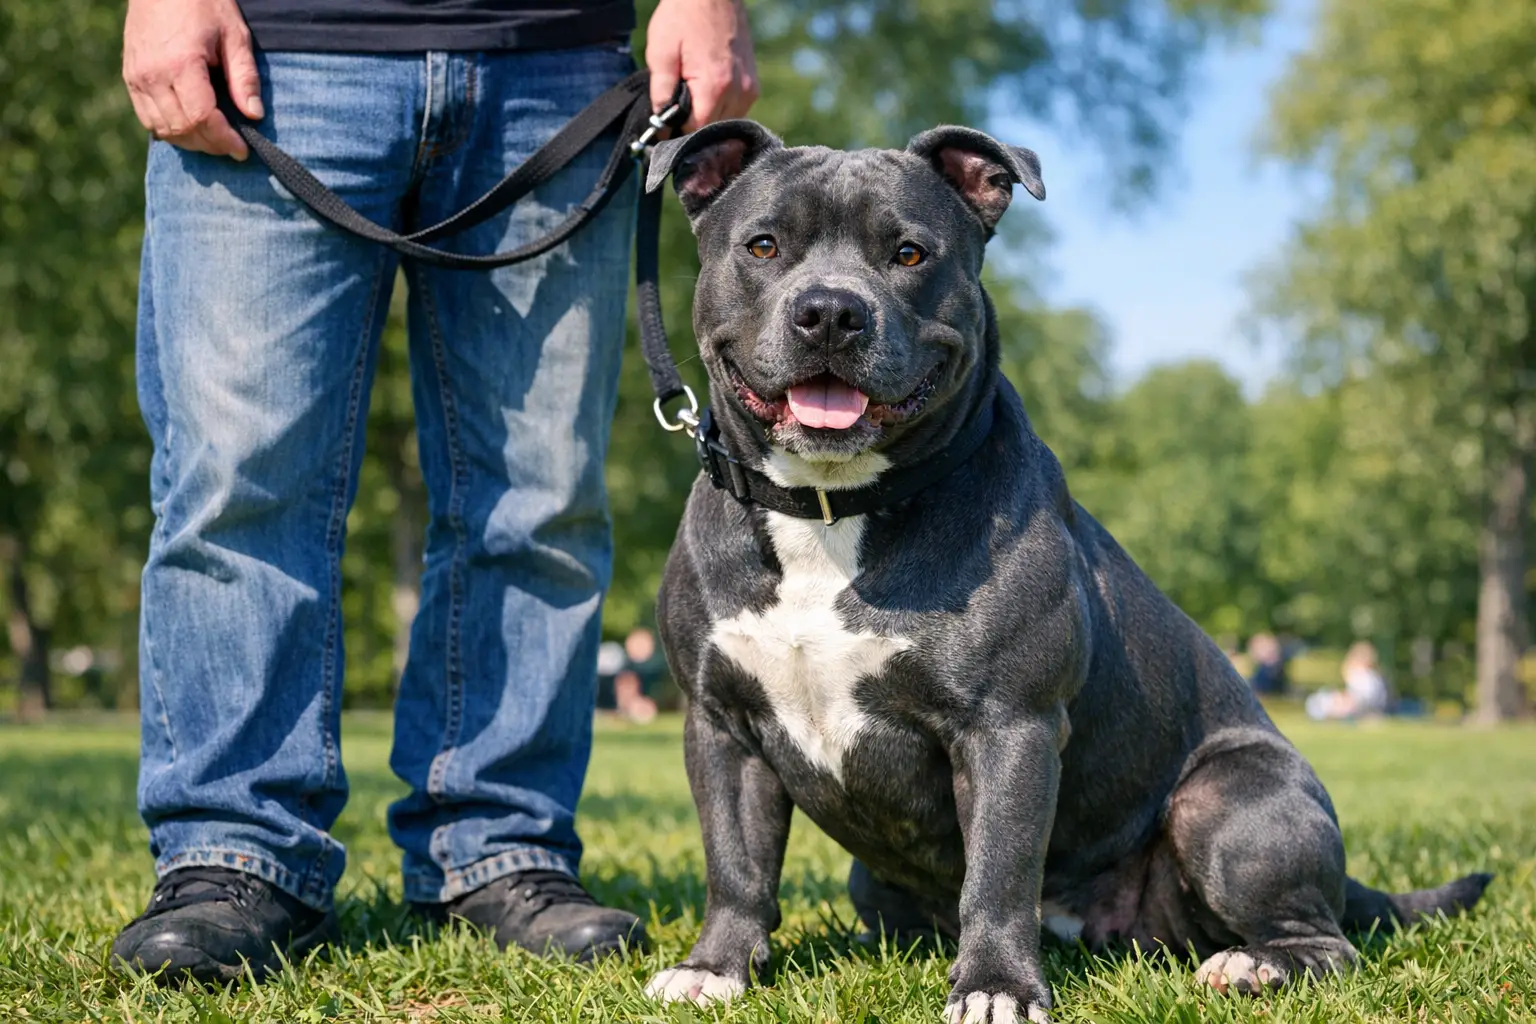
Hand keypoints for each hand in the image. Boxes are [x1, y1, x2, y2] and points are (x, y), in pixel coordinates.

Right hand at [122, 0, 263, 159]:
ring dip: (190, 141)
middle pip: (182, 129)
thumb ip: (244, 77)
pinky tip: (191, 128)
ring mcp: (137, 77)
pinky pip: (147, 118)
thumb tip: (254, 115)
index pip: (202, 117)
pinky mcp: (130, 77)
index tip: (242, 150)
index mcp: (181, 64)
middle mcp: (153, 75)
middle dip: (210, 144)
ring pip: (163, 129)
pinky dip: (170, 130)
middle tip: (231, 145)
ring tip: (214, 139)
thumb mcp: (234, 34)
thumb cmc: (202, 3)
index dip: (224, 139)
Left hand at [645, 0, 757, 131]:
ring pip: (726, 123)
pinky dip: (720, 109)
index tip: (663, 126)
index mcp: (715, 87)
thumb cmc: (683, 17)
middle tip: (674, 110)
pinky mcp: (753, 83)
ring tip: (691, 98)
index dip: (676, 132)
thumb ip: (660, 93)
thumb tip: (660, 124)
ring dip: (707, 118)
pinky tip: (706, 93)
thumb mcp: (660, 53)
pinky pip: (736, 110)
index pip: (695, 131)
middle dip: (692, 126)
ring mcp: (749, 88)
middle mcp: (738, 92)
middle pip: (712, 130)